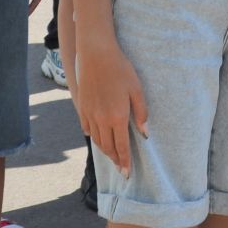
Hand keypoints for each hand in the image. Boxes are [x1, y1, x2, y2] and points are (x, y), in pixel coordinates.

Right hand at [74, 36, 147, 176]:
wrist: (96, 55)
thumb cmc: (121, 69)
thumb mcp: (137, 90)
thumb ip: (141, 113)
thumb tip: (144, 133)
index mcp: (117, 117)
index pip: (121, 146)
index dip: (124, 161)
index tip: (127, 173)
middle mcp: (101, 119)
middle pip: (107, 146)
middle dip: (115, 159)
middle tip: (120, 169)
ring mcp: (89, 114)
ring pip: (96, 139)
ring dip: (104, 150)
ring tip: (111, 155)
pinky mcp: (82, 107)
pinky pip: (86, 128)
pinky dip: (92, 136)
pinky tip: (97, 137)